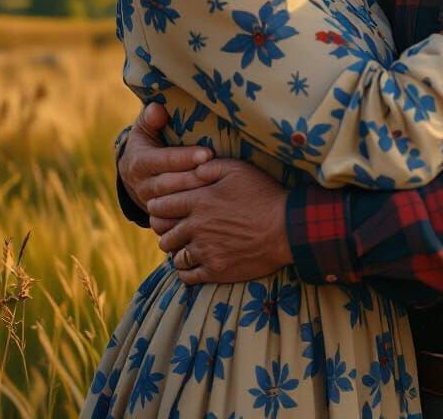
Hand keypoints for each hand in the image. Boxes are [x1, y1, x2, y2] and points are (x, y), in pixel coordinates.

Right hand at [118, 102, 213, 213]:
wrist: (134, 173)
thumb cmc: (147, 143)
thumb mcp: (144, 128)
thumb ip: (150, 118)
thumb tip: (157, 108)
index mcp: (140, 162)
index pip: (164, 160)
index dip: (185, 158)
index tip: (207, 153)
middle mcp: (143, 184)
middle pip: (170, 184)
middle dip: (194, 179)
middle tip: (217, 172)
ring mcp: (150, 202)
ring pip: (173, 204)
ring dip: (196, 196)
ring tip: (218, 187)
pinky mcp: (160, 215)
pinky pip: (175, 219)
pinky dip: (191, 215)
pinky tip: (212, 209)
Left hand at [149, 158, 291, 284]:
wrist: (286, 228)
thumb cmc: (263, 195)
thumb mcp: (239, 169)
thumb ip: (211, 166)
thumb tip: (193, 168)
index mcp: (199, 202)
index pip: (161, 206)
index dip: (157, 206)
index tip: (160, 207)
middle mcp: (196, 228)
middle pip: (163, 233)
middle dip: (165, 230)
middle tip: (172, 228)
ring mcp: (205, 251)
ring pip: (174, 256)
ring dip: (176, 251)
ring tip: (184, 246)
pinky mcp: (215, 270)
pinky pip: (187, 276)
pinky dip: (186, 270)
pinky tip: (193, 264)